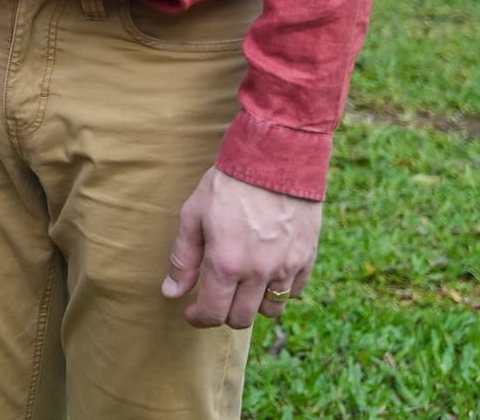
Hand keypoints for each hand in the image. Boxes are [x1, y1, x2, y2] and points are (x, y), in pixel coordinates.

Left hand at [161, 166, 323, 327]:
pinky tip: (266, 272)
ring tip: (241, 285)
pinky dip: (279, 290)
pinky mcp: (307, 259)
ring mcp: (286, 268)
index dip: (198, 318)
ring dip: (252, 304)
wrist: (275, 160)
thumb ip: (183, 259)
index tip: (191, 311)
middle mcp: (258, 273)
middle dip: (222, 314)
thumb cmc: (228, 184)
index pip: (212, 313)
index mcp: (226, 263)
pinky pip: (294, 291)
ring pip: (270, 310)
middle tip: (214, 298)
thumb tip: (171, 293)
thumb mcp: (193, 215)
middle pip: (241, 318)